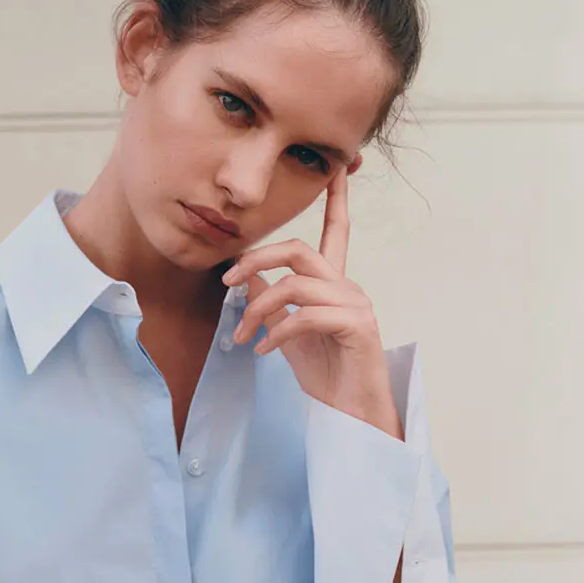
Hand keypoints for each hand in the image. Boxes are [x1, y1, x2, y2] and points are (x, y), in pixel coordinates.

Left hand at [222, 166, 398, 429]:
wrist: (352, 413)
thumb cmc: (325, 374)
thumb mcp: (287, 333)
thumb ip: (271, 301)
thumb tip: (244, 276)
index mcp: (333, 283)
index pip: (336, 231)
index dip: (336, 199)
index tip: (335, 169)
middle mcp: (347, 286)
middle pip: (298, 250)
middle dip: (256, 260)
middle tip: (225, 283)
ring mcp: (355, 304)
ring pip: (295, 285)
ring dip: (258, 309)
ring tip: (242, 338)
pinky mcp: (357, 326)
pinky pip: (307, 316)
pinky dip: (278, 332)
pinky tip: (264, 351)